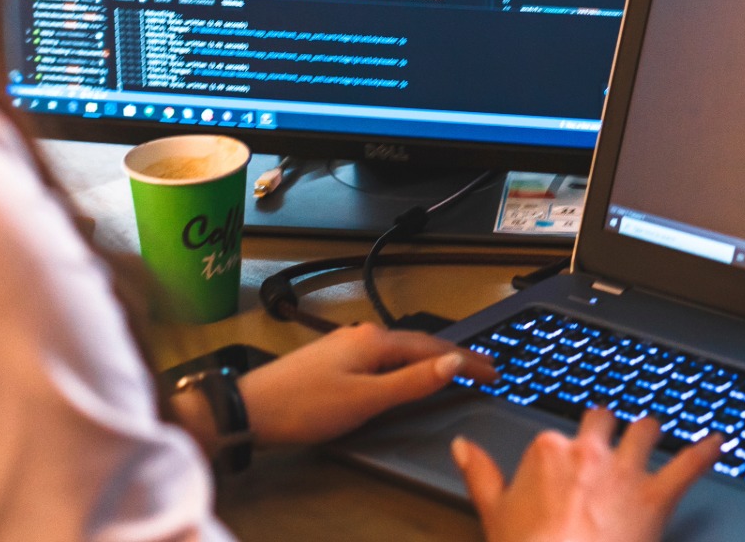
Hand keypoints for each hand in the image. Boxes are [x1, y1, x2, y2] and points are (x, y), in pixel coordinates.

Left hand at [223, 323, 496, 445]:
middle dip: (453, 356)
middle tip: (484, 370)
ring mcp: (346, 345)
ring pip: (400, 351)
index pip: (434, 347)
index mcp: (375, 341)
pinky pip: (383, 359)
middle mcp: (362, 335)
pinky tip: (406, 376)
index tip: (493, 370)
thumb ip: (412, 382)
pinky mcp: (334, 360)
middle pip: (419, 344)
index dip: (467, 360)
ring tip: (454, 371)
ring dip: (430, 360)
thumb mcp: (366, 400)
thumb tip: (452, 362)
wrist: (251, 409)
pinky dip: (406, 366)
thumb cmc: (303, 406)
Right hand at [451, 409, 722, 541]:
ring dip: (650, 431)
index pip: (558, 435)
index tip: (566, 459)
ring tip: (654, 430)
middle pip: (603, 420)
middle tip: (610, 435)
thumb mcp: (493, 512)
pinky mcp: (656, 496)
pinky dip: (706, 452)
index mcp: (548, 450)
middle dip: (609, 427)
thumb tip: (462, 447)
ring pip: (644, 432)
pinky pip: (688, 466)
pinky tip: (718, 442)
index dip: (563, 449)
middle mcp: (589, 451)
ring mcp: (625, 472)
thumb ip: (480, 473)